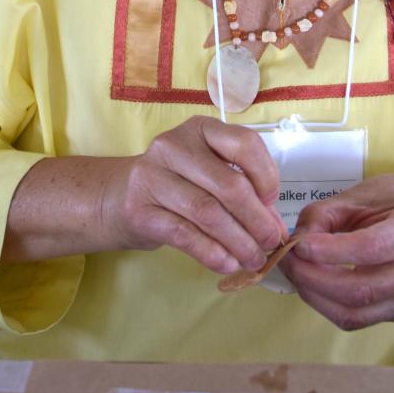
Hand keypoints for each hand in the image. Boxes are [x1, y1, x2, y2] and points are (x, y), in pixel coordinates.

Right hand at [102, 116, 287, 274]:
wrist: (118, 197)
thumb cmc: (176, 183)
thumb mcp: (208, 173)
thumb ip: (243, 191)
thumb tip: (275, 226)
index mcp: (200, 129)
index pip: (244, 144)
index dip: (266, 175)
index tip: (272, 202)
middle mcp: (174, 145)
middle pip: (229, 185)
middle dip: (257, 219)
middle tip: (270, 242)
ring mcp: (153, 176)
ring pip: (208, 213)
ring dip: (238, 241)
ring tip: (253, 259)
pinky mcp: (140, 210)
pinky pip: (185, 234)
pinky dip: (212, 253)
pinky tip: (227, 264)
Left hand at [281, 174, 393, 330]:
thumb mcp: (361, 194)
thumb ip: (325, 214)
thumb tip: (296, 243)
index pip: (372, 248)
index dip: (331, 251)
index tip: (298, 246)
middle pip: (362, 289)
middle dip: (313, 278)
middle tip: (286, 260)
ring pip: (357, 313)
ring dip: (316, 297)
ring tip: (295, 273)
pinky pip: (358, 319)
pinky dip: (327, 305)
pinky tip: (313, 284)